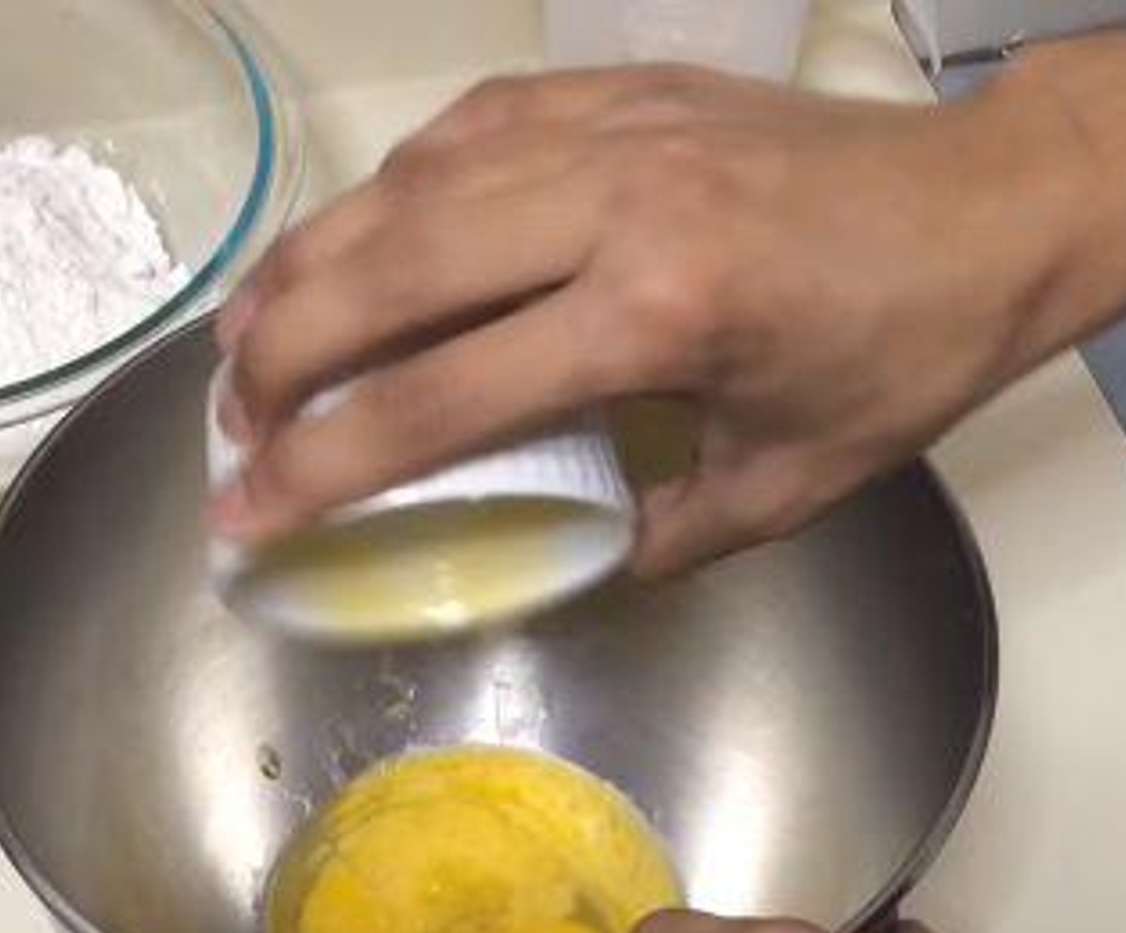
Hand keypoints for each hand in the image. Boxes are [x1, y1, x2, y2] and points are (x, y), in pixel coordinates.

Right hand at [212, 47, 1125, 574]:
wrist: (987, 208)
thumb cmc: (899, 351)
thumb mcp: (788, 487)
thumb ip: (658, 538)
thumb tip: (560, 560)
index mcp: (661, 314)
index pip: (440, 399)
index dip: (323, 467)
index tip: (247, 511)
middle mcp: (614, 203)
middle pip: (389, 274)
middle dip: (281, 356)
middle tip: (228, 421)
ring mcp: (610, 129)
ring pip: (407, 188)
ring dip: (310, 263)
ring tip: (249, 333)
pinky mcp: (616, 90)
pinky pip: (465, 131)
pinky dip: (391, 191)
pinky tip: (360, 239)